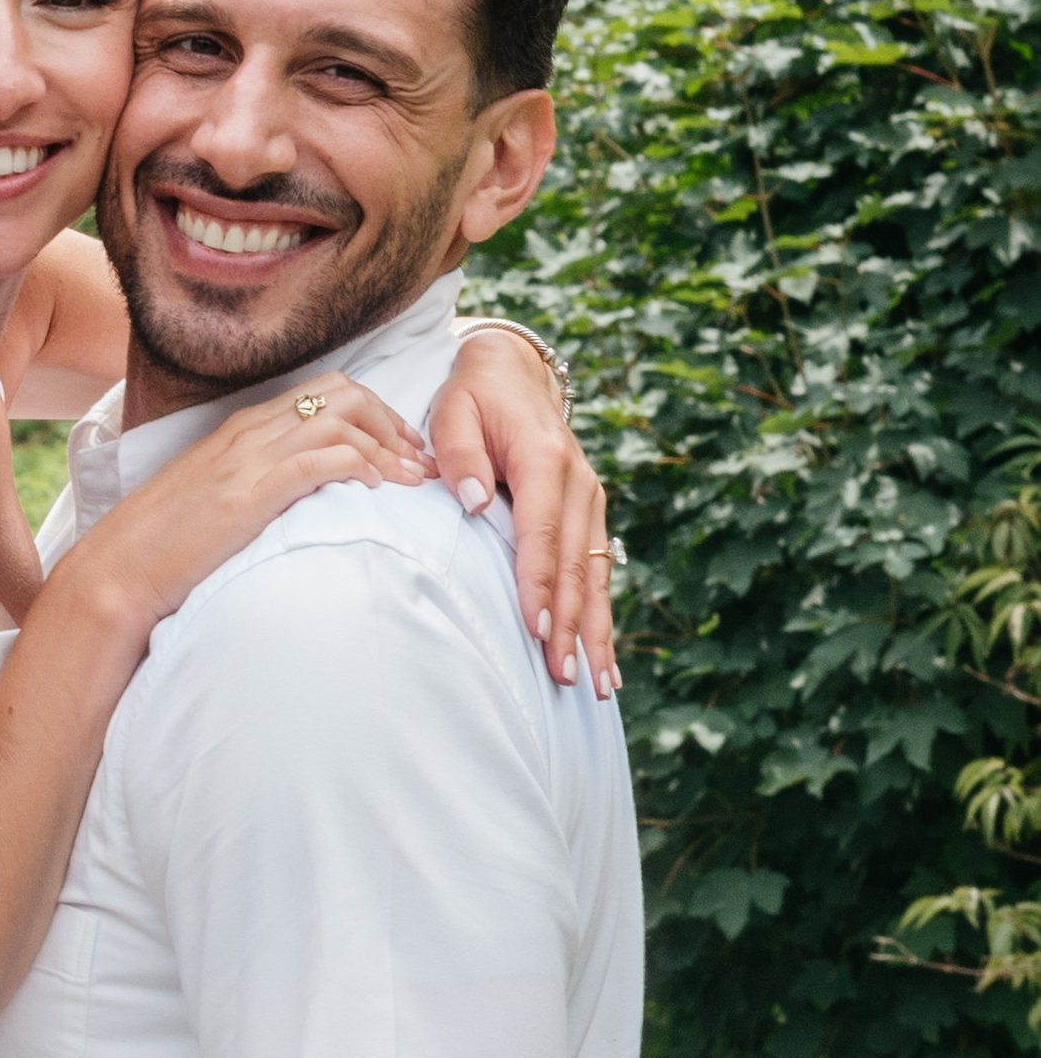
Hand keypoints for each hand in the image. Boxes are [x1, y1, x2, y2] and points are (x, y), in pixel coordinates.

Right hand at [74, 379, 433, 644]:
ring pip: (342, 417)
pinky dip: (361, 466)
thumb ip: (257, 484)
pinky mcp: (252, 491)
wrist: (119, 571)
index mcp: (242, 428)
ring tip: (411, 480)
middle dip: (393, 421)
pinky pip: (324, 458)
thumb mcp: (215, 500)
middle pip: (344, 392)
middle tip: (417, 461)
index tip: (402, 449)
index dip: (376, 413)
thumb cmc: (164, 546)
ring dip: (388, 446)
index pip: (325, 391)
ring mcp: (250, 457)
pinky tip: (376, 490)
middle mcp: (250, 431)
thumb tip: (301, 495)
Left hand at [431, 332, 617, 696]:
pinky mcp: (590, 513)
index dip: (540, 584)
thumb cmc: (474, 396)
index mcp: (546, 460)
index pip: (542, 533)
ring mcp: (590, 499)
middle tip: (566, 677)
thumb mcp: (454, 410)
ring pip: (596, 573)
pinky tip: (604, 655)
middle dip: (572, 624)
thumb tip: (473, 503)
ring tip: (598, 685)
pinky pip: (598, 569)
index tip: (538, 629)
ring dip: (597, 631)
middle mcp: (579, 483)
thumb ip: (459, 454)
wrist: (513, 372)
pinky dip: (601, 613)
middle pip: (575, 564)